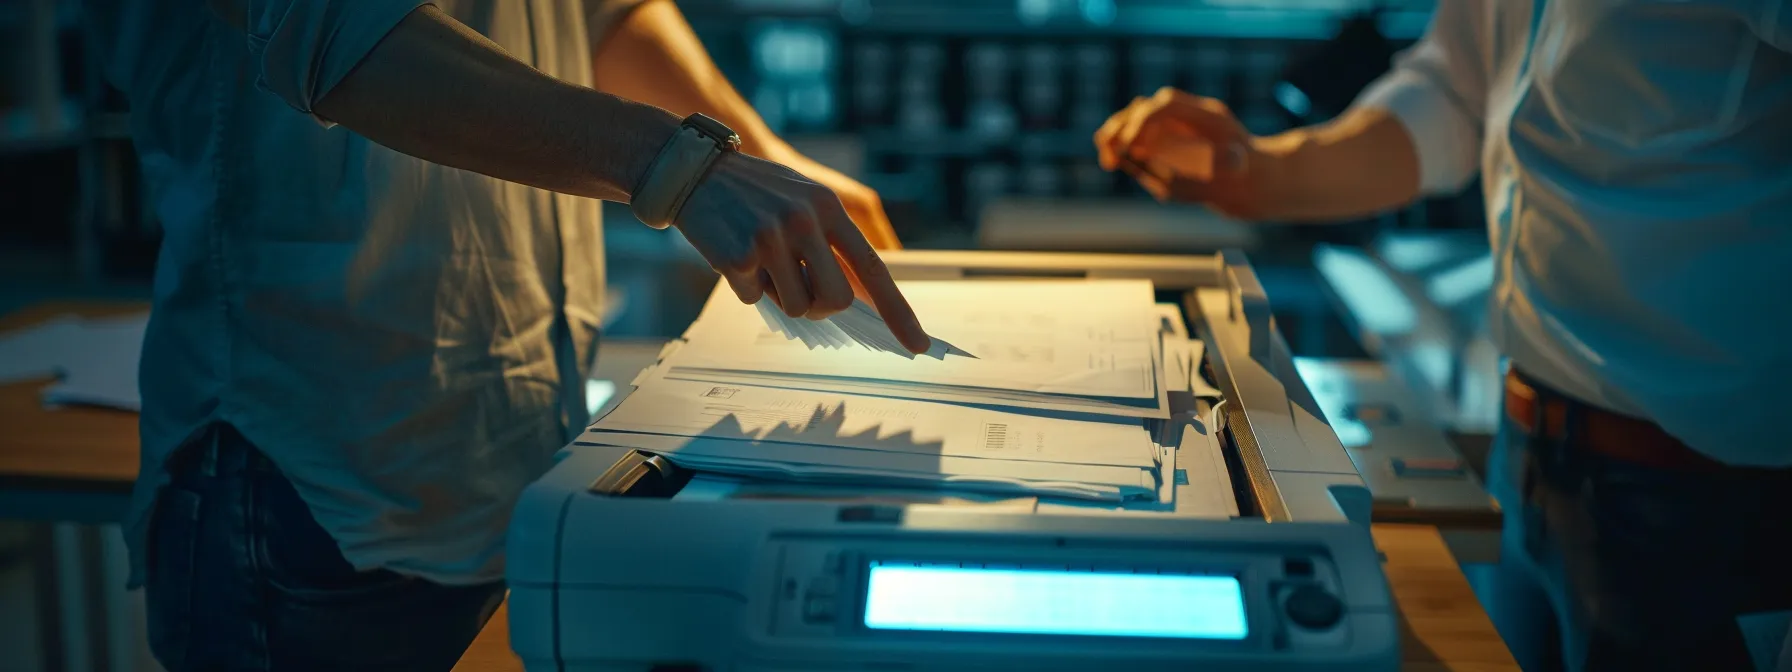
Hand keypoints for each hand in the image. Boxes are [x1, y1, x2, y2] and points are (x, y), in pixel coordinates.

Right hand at [673, 151, 931, 353]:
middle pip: (836, 301)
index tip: (918, 345)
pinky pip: (755, 299)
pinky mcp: (739, 255)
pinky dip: (745, 286)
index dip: (898, 310)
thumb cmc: (754, 195)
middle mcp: (805, 220)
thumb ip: (830, 243)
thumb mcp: (802, 201)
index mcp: (828, 207)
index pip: (873, 267)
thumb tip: (855, 301)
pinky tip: (732, 253)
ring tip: (759, 259)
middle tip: (796, 284)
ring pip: (797, 307)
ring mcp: (771, 237)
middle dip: (820, 305)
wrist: (693, 171)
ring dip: (779, 294)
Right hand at [1095, 88, 1281, 219]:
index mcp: (1206, 115)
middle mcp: (1184, 114)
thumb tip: (1161, 166)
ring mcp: (1171, 124)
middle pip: (1144, 107)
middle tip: (1113, 154)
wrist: (1249, 176)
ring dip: (1114, 135)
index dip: (1144, 121)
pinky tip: (1112, 162)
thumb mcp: (1229, 171)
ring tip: (1108, 160)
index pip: (1166, 104)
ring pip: (1132, 118)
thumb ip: (1208, 161)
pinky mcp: (1161, 138)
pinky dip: (1117, 145)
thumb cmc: (1241, 174)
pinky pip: (1132, 135)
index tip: (1131, 145)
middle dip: (1124, 127)